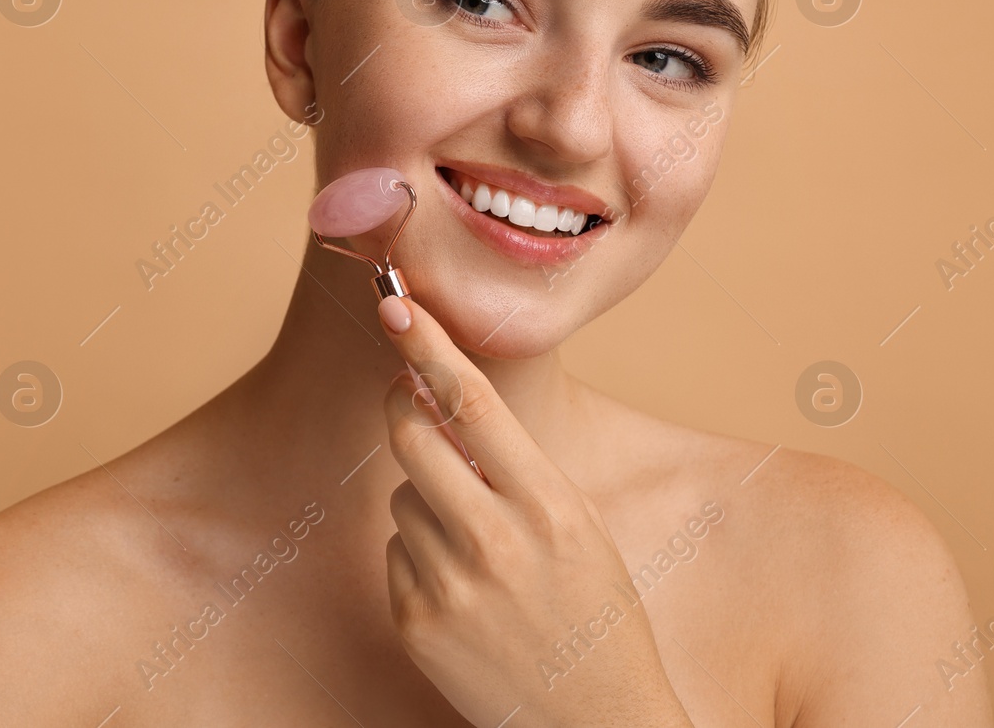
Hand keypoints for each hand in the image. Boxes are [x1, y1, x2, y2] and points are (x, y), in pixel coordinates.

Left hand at [376, 294, 693, 727]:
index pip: (474, 405)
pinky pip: (396, 552)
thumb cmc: (595, 616)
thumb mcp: (581, 529)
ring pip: (403, 496)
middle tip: (411, 402)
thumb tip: (445, 400)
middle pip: (413, 437)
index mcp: (549, 508)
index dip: (430, 349)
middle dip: (405, 410)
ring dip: (426, 501)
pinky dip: (418, 556)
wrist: (597, 724)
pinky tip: (464, 593)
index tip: (397, 307)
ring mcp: (450, 586)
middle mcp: (495, 543)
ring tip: (479, 549)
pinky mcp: (415, 623)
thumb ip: (517, 469)